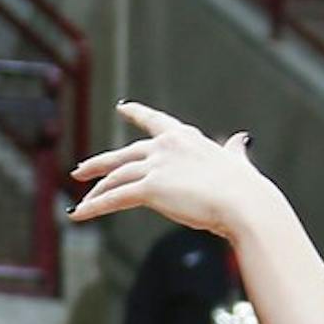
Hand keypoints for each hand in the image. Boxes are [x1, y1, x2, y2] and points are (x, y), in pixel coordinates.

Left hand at [70, 100, 268, 243]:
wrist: (243, 201)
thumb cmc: (245, 187)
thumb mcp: (236, 162)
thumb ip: (234, 151)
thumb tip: (242, 140)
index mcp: (184, 137)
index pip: (155, 122)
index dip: (137, 114)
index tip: (123, 108)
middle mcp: (165, 147)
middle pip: (124, 155)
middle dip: (100, 163)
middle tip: (80, 170)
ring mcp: (155, 166)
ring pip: (116, 177)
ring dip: (96, 191)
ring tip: (80, 202)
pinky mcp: (149, 189)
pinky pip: (115, 198)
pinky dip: (94, 207)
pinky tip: (79, 215)